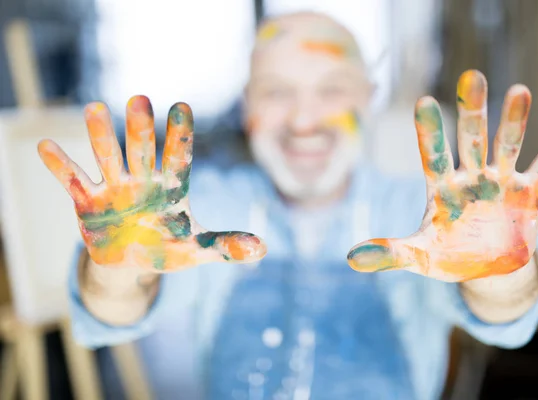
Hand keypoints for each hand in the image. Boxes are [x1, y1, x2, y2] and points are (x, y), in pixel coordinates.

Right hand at [38, 96, 266, 271]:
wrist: (132, 264)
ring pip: (107, 157)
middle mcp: (143, 181)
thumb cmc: (169, 249)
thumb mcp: (198, 250)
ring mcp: (114, 189)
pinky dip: (60, 166)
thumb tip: (264, 248)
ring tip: (93, 108)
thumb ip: (226, 246)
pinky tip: (45, 146)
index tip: (181, 107)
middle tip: (139, 100)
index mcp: (172, 188)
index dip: (180, 135)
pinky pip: (72, 180)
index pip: (178, 157)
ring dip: (100, 136)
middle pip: (142, 150)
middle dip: (141, 128)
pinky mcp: (87, 202)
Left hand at [347, 70, 537, 281]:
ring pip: (507, 145)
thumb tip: (350, 258)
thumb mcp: (418, 256)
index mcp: (441, 188)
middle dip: (472, 111)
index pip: (433, 155)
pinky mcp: (528, 192)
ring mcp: (500, 181)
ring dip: (514, 121)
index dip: (430, 132)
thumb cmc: (447, 256)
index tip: (423, 102)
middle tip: (472, 77)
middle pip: (470, 139)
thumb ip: (389, 254)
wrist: (485, 268)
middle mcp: (470, 177)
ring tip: (520, 91)